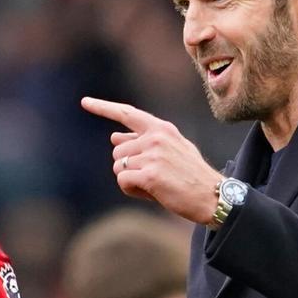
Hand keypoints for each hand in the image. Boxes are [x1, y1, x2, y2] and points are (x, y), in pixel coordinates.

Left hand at [82, 96, 224, 224]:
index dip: (104, 108)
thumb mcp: (172, 150)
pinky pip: (123, 181)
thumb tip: (114, 136)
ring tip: (154, 185)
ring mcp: (153, 155)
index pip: (127, 114)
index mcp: (162, 129)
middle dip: (128, 167)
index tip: (85, 102)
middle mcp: (156, 138)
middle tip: (152, 177)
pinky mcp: (150, 175)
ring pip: (118, 167)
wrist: (213, 196)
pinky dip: (131, 190)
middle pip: (117, 151)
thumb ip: (144, 141)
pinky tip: (150, 192)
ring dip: (130, 180)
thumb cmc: (191, 175)